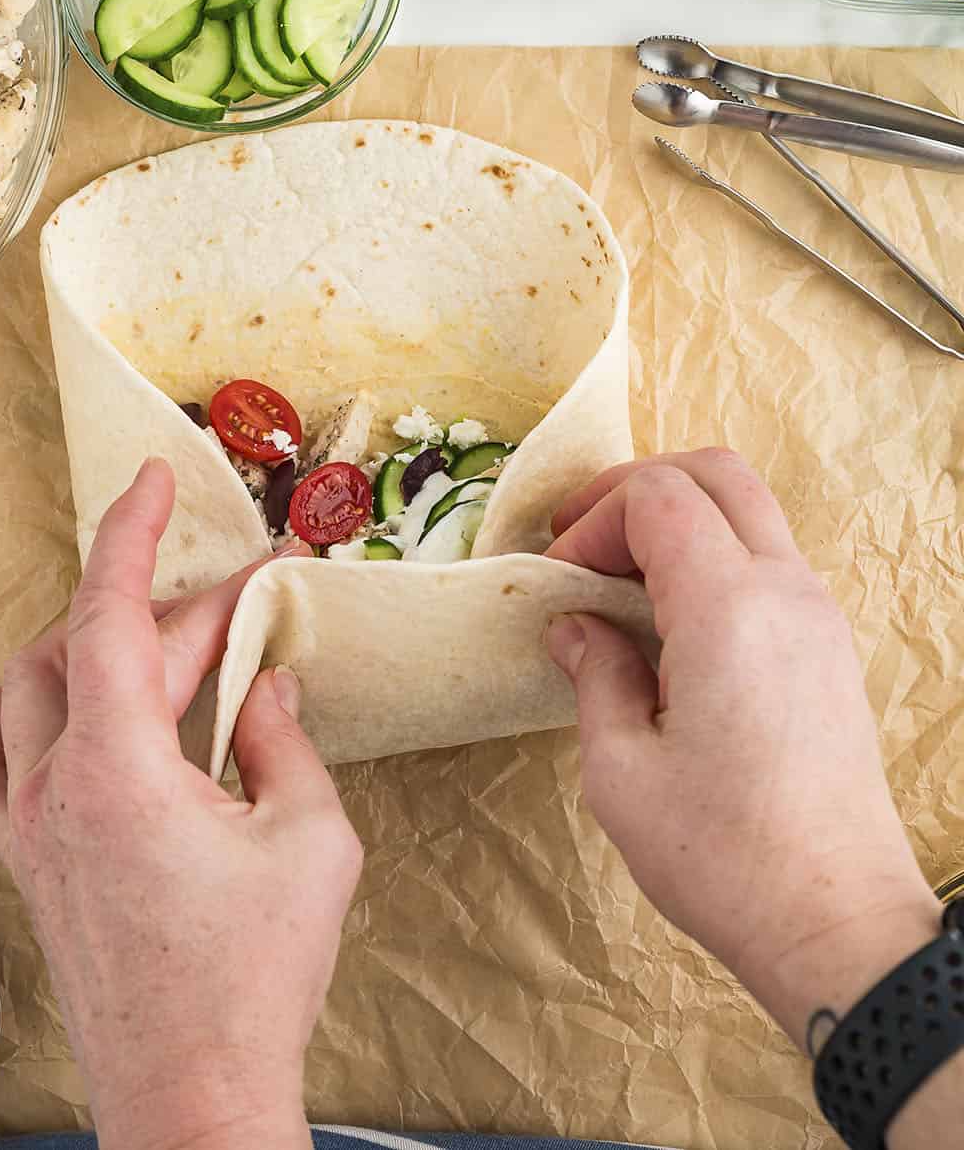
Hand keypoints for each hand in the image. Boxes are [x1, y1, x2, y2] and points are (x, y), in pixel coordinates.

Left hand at [0, 459, 361, 1149]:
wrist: (194, 1092)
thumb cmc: (254, 978)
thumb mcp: (309, 839)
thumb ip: (283, 740)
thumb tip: (268, 685)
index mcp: (116, 768)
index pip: (112, 615)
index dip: (133, 535)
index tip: (156, 480)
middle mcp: (53, 786)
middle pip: (93, 651)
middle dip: (173, 612)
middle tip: (248, 604)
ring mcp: (28, 828)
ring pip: (25, 691)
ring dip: (90, 646)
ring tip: (160, 642)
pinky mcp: (26, 865)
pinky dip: (21, 711)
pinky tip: (55, 705)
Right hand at [545, 450, 939, 1046]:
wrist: (836, 923)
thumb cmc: (724, 857)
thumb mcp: (620, 770)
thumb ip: (595, 675)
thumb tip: (576, 627)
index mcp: (729, 608)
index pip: (659, 496)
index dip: (595, 517)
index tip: (561, 574)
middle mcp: (786, 592)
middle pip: (716, 473)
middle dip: (638, 488)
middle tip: (584, 541)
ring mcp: (819, 617)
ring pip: (749, 511)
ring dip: (680, 521)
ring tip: (621, 584)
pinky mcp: (831, 649)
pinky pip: (770, 560)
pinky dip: (715, 558)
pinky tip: (670, 623)